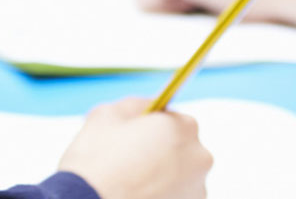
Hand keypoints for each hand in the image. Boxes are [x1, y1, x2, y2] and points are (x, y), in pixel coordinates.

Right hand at [56, 97, 210, 198]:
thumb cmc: (96, 162)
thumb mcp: (107, 114)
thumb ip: (136, 105)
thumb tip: (147, 107)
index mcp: (183, 128)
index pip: (173, 119)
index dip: (152, 126)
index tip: (136, 137)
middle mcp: (199, 159)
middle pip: (181, 149)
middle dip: (161, 153)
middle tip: (131, 162)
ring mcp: (197, 191)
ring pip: (180, 177)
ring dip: (162, 178)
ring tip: (131, 184)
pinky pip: (175, 198)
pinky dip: (160, 197)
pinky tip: (136, 196)